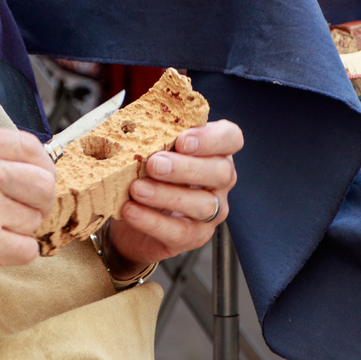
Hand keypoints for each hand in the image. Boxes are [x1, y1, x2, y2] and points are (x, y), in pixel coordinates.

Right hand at [0, 128, 54, 301]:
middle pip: (44, 183)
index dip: (42, 167)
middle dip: (37, 203)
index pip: (30, 146)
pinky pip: (28, 250)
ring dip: (19, 230)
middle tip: (16, 213)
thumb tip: (35, 165)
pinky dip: (14, 255)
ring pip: (35, 219)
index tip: (36, 181)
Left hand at [107, 120, 243, 273]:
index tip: (182, 140)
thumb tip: (131, 122)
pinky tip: (132, 210)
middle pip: (220, 172)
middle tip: (154, 164)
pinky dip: (153, 221)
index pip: (230, 138)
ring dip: (167, 195)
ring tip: (137, 188)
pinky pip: (180, 231)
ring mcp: (212, 211)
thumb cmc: (145, 172)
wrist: (130, 213)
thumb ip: (150, 134)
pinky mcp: (195, 236)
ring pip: (202, 204)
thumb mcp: (149, 147)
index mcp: (214, 150)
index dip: (210, 138)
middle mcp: (220, 180)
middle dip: (186, 167)